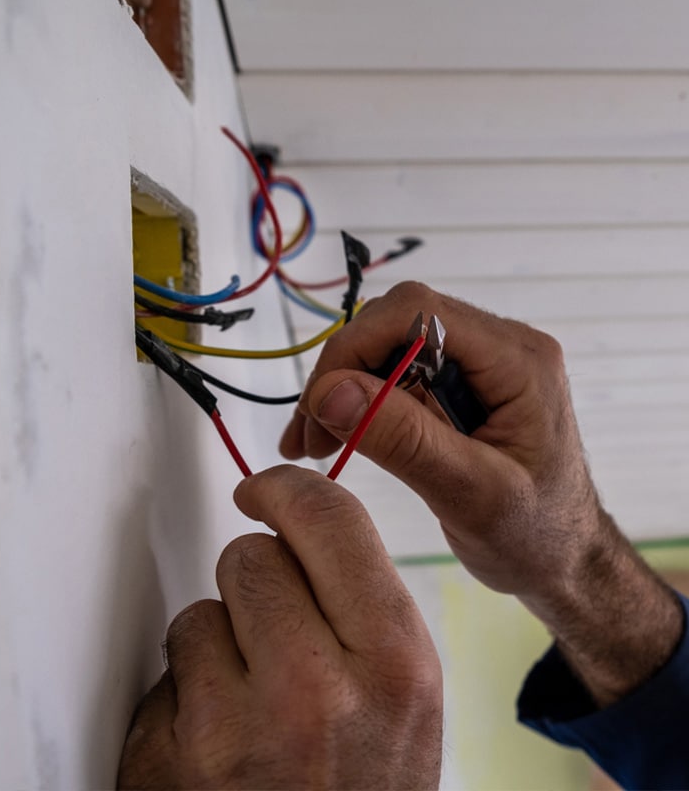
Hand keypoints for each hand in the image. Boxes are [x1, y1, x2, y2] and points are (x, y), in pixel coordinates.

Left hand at [117, 465, 441, 789]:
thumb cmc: (364, 790)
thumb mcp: (404, 695)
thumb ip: (363, 605)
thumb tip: (305, 523)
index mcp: (396, 661)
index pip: (329, 521)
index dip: (287, 490)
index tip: (263, 489)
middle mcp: (323, 689)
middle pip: (252, 555)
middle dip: (256, 583)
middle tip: (274, 634)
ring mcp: (244, 726)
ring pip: (203, 607)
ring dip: (219, 640)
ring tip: (252, 700)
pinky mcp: (181, 757)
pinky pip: (171, 665)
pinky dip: (186, 689)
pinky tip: (218, 736)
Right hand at [281, 281, 682, 705]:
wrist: (563, 559)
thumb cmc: (535, 536)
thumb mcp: (470, 493)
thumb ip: (404, 439)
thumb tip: (330, 391)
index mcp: (517, 360)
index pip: (416, 313)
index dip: (355, 347)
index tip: (318, 405)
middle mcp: (499, 346)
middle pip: (395, 324)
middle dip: (342, 373)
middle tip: (309, 434)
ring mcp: (480, 363)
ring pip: (388, 347)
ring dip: (343, 389)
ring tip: (314, 443)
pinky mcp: (460, 385)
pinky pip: (396, 374)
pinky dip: (358, 403)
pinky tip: (335, 437)